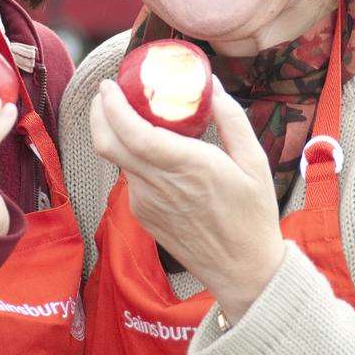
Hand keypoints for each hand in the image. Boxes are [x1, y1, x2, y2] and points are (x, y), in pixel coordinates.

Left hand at [90, 76, 284, 321]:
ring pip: (117, 160)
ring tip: (131, 114)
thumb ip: (231, 118)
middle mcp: (159, 184)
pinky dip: (130, 156)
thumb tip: (211, 83)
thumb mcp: (255, 161)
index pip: (133, 133)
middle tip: (108, 92)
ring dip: (114, 133)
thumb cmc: (253, 216)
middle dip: (99, 113)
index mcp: (188, 166)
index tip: (110, 84)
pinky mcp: (143, 215)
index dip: (113, 107)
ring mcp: (146, 202)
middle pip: (108, 144)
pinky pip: (129, 177)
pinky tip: (148, 149)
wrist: (243, 272)